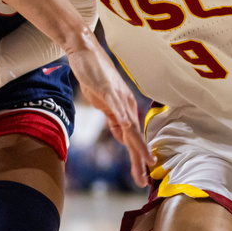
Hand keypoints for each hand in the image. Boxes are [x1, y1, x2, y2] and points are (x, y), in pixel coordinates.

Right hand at [66, 41, 154, 186]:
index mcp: (125, 108)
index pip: (134, 138)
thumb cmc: (95, 74)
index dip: (140, 156)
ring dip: (137, 147)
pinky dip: (123, 124)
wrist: (86, 49)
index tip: (144, 174)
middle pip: (135, 137)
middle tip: (145, 181)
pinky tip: (127, 136)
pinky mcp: (108, 91)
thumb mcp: (104, 101)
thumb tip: (120, 133)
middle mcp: (126, 104)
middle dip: (141, 159)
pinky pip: (116, 109)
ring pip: (130, 128)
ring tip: (145, 165)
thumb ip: (113, 116)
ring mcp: (118, 98)